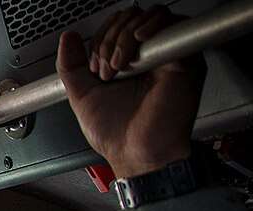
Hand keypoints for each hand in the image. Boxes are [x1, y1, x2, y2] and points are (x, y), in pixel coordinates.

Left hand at [57, 6, 203, 177]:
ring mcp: (167, 55)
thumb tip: (67, 38)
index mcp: (129, 61)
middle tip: (107, 70)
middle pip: (131, 16)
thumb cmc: (117, 134)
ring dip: (123, 38)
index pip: (117, 25)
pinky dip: (148, 29)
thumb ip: (71, 66)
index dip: (101, 37)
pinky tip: (134, 52)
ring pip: (148, 17)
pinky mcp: (184, 58)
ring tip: (119, 68)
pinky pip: (170, 24)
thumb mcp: (82, 95)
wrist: (136, 153)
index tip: (95, 67)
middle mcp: (150, 56)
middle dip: (109, 39)